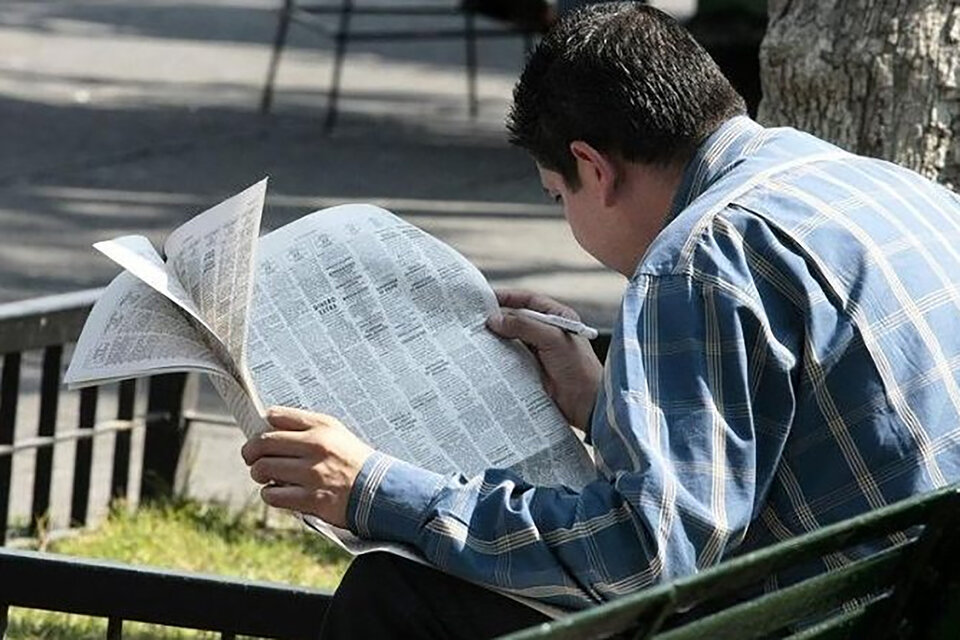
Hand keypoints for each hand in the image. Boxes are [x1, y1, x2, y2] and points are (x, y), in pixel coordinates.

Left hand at [240, 407, 373, 527]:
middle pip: (263, 443)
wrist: (379, 490)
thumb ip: (306, 426)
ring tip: (266, 476)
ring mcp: (313, 474)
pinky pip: (272, 495)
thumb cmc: (353, 461)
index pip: (277, 416)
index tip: (260, 437)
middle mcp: (317, 446)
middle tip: (252, 458)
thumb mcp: (336, 433)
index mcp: (322, 427)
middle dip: (251, 452)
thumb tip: (268, 424)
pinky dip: (270, 493)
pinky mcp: (312, 499)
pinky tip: (279, 492)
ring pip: (263, 469)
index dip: (262, 426)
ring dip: (259, 474)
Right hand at [486, 289, 601, 430]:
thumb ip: (524, 325)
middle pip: (517, 319)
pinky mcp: (532, 370)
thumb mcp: (552, 338)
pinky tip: (485, 356)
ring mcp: (539, 352)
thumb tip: (494, 319)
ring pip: (512, 339)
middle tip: (474, 320)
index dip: (508, 297)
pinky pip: (511, 359)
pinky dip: (498, 356)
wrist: (587, 404)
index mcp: (558, 317)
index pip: (528, 300)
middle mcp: (548, 332)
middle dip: (498, 319)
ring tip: (475, 337)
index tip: (486, 298)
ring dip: (496, 338)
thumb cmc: (579, 368)